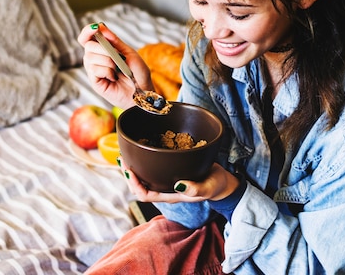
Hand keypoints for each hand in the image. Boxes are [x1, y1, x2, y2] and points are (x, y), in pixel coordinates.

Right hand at [77, 23, 153, 108]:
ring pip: (90, 57)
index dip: (87, 31)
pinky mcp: (94, 81)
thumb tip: (101, 26)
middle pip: (88, 45)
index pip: (87, 37)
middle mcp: (96, 58)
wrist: (143, 93)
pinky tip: (113, 78)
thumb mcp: (129, 53)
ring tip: (117, 69)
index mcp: (104, 49)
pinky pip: (94, 69)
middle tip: (116, 57)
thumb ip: (115, 41)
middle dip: (103, 48)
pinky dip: (107, 71)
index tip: (95, 28)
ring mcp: (94, 70)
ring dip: (108, 61)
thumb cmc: (138, 74)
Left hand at [119, 159, 240, 202]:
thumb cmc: (215, 186)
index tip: (129, 171)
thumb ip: (195, 189)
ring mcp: (167, 180)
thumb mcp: (207, 188)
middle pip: (140, 186)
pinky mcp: (171, 170)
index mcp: (170, 195)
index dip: (135, 184)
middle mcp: (165, 188)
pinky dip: (144, 160)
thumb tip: (178, 185)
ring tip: (126, 154)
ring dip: (134, 168)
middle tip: (122, 159)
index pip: (145, 194)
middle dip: (129, 175)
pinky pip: (153, 168)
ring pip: (144, 177)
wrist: (221, 181)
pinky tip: (142, 149)